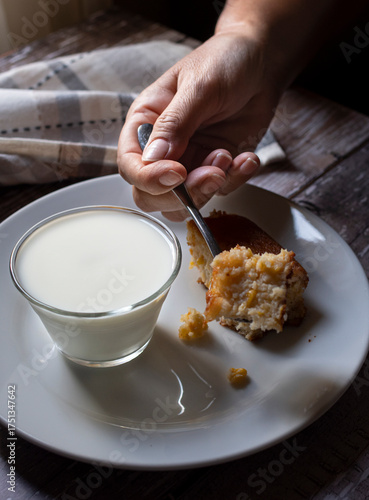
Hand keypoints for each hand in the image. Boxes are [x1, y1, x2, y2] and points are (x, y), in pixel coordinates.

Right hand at [117, 31, 279, 220]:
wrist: (261, 62)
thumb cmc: (224, 62)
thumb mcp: (198, 86)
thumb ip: (175, 123)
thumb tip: (153, 159)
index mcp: (146, 123)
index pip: (131, 165)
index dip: (149, 178)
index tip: (177, 173)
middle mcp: (163, 148)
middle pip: (151, 194)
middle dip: (181, 194)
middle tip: (211, 173)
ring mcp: (190, 161)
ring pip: (183, 202)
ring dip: (207, 190)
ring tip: (228, 157)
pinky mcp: (215, 168)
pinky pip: (219, 191)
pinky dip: (235, 181)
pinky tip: (247, 158)